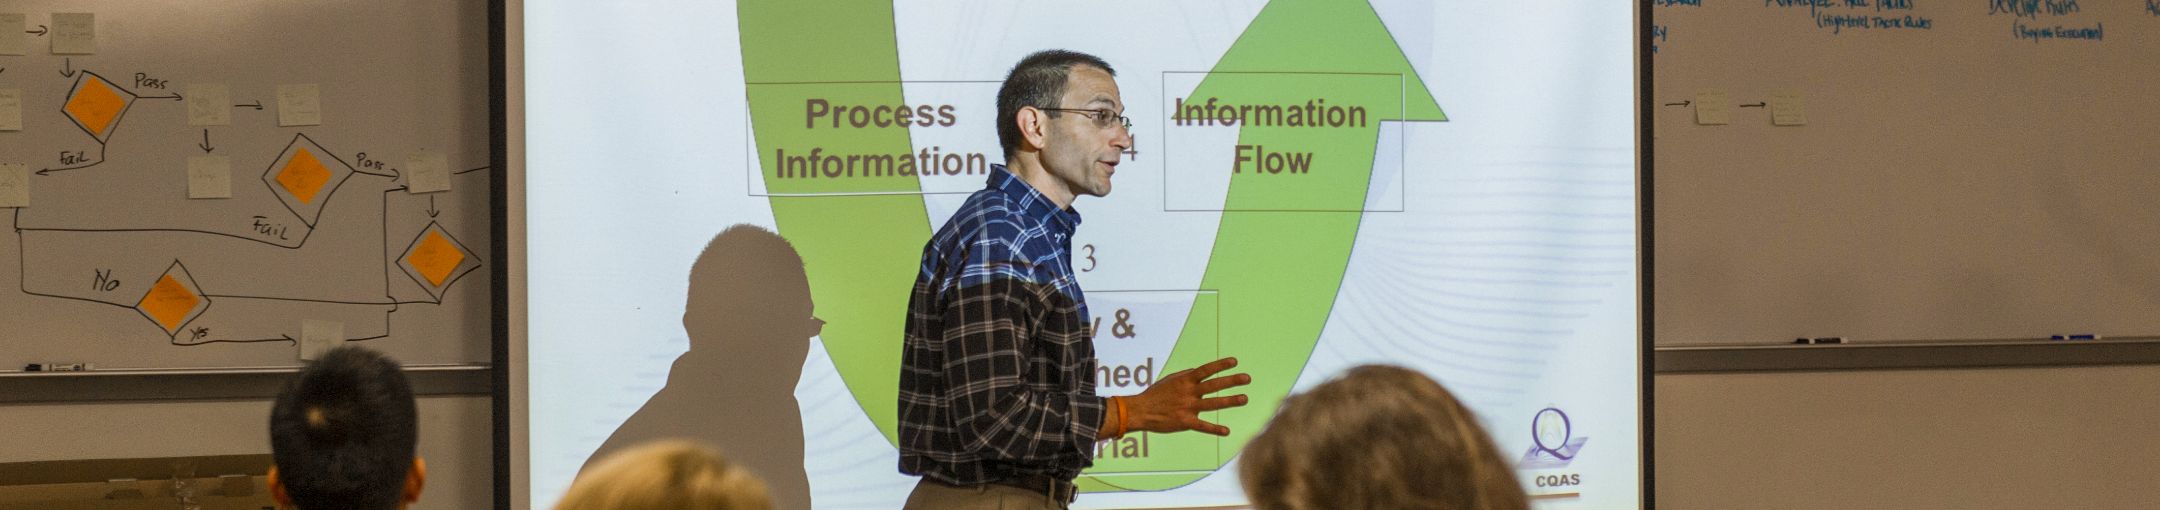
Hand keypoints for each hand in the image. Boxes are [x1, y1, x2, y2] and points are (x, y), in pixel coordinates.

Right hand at [1123, 357, 1251, 435]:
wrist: (1140, 411)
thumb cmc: (1155, 394)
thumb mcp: (1170, 380)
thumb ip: (1186, 376)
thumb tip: (1200, 372)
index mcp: (1185, 380)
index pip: (1206, 370)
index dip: (1221, 365)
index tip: (1235, 362)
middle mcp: (1188, 392)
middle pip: (1214, 384)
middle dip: (1232, 381)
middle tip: (1247, 378)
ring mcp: (1188, 407)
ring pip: (1213, 403)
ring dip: (1230, 401)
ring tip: (1245, 398)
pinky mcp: (1185, 422)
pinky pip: (1203, 426)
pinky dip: (1215, 429)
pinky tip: (1226, 431)